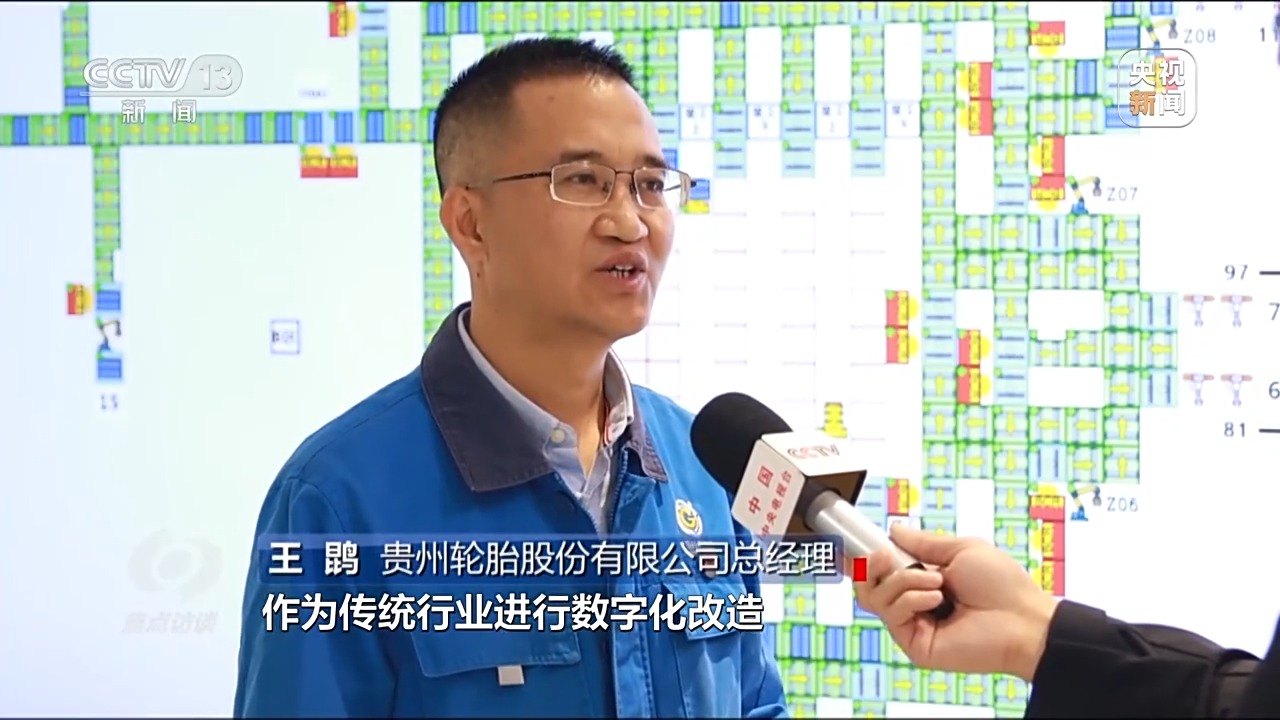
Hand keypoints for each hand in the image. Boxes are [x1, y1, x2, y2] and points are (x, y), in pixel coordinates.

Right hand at [853, 525, 1059, 680]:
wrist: (1022, 619)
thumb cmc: (1003, 586)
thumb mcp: (960, 549)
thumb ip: (923, 542)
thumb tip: (894, 530)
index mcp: (924, 580)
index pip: (882, 570)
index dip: (866, 558)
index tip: (859, 544)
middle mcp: (914, 603)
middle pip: (868, 585)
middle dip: (872, 564)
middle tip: (887, 556)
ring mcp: (914, 624)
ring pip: (876, 597)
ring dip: (903, 580)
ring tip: (937, 582)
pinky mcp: (915, 644)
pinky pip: (893, 615)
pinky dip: (911, 599)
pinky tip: (937, 598)